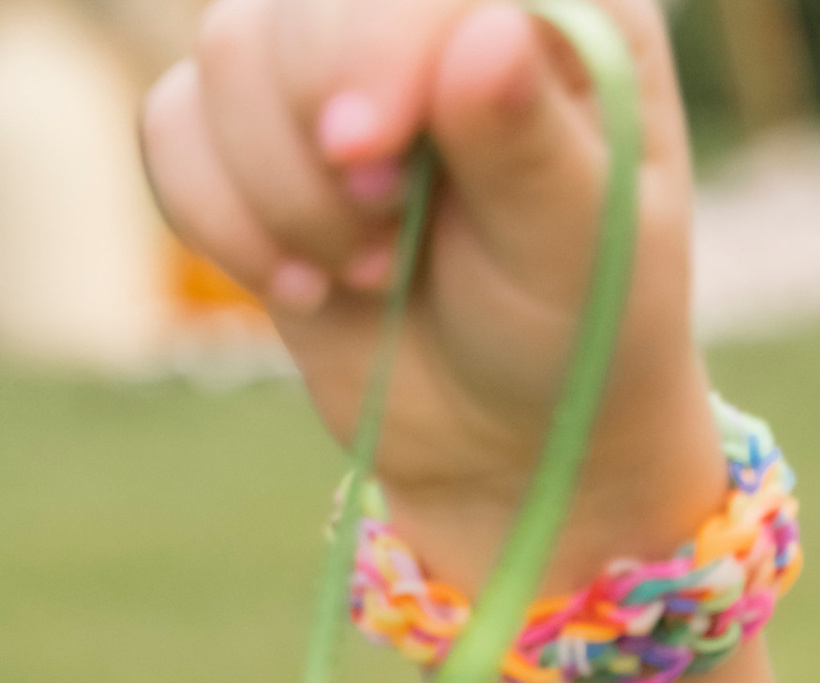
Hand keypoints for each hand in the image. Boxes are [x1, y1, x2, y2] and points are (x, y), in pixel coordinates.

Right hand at [141, 0, 720, 585]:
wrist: (515, 436)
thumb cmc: (579, 337)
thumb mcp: (580, 254)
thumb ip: (529, 145)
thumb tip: (487, 29)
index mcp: (548, 2)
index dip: (378, 35)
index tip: (367, 149)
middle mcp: (429, 6)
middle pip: (303, 0)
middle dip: (319, 134)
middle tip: (390, 249)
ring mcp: (333, 55)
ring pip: (228, 52)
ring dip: (286, 194)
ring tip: (379, 275)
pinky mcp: (256, 124)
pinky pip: (173, 126)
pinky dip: (225, 220)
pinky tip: (308, 286)